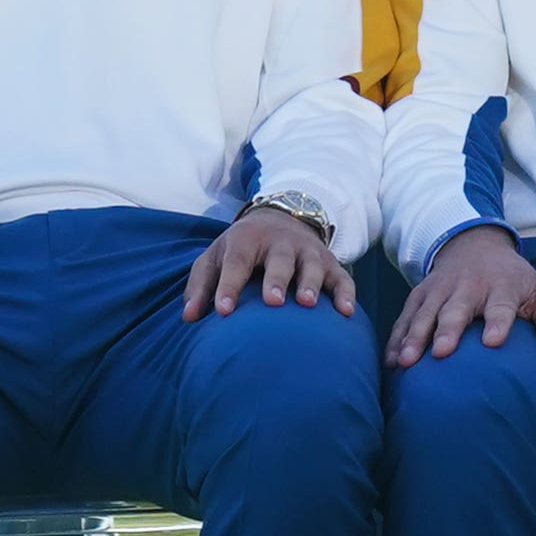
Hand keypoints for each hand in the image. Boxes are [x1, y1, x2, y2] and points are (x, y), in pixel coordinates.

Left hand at [187, 203, 352, 317]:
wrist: (281, 217)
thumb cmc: (241, 248)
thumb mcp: (216, 257)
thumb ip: (201, 286)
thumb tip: (189, 318)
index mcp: (247, 239)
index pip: (237, 261)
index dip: (229, 285)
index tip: (223, 311)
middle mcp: (280, 243)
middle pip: (279, 260)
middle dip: (276, 279)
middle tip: (272, 302)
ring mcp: (309, 252)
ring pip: (312, 266)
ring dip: (311, 283)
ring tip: (307, 304)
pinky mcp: (331, 263)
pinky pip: (342, 278)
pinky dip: (346, 294)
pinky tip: (345, 313)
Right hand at [388, 227, 535, 364]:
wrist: (475, 245)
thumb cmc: (512, 279)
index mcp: (501, 286)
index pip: (500, 305)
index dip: (498, 323)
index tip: (493, 343)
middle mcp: (468, 286)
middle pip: (457, 310)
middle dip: (447, 330)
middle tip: (441, 352)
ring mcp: (440, 289)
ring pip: (425, 313)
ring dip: (414, 337)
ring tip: (406, 362)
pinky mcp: (420, 294)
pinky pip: (406, 317)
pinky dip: (397, 337)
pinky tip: (391, 362)